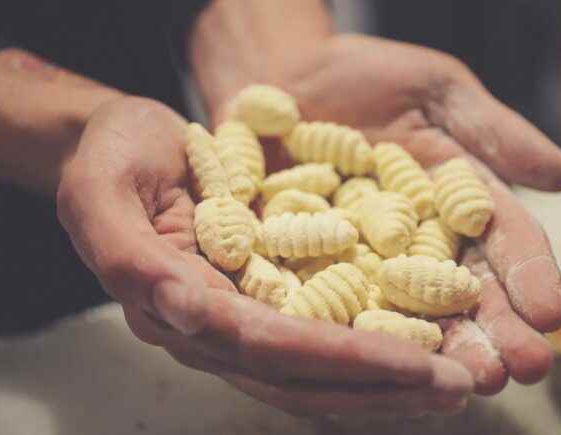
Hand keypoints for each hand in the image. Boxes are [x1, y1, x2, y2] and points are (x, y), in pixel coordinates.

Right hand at [57, 96, 472, 416]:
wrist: (128, 145)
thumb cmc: (112, 157)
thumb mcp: (102, 190)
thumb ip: (129, 255)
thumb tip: (187, 313)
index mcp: (179, 309)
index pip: (272, 349)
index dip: (345, 363)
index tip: (420, 369)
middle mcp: (216, 330)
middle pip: (306, 378)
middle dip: (383, 387)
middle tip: (458, 389)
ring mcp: (243, 319)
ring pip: (320, 371)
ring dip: (388, 382)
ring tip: (454, 383)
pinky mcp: (266, 298)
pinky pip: (325, 333)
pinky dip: (374, 346)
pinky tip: (423, 346)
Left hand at [198, 34, 560, 394]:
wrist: (282, 74)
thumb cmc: (367, 76)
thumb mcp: (436, 92)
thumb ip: (493, 133)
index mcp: (458, 207)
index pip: (503, 246)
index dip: (529, 277)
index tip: (551, 314)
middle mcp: (417, 246)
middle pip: (461, 294)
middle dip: (493, 332)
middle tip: (518, 369)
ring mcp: (363, 263)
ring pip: (403, 312)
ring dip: (434, 348)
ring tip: (462, 380)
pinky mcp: (305, 269)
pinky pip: (326, 302)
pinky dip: (350, 330)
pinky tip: (372, 358)